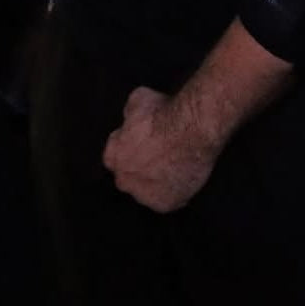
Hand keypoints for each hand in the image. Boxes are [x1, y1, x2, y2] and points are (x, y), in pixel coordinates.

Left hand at [102, 85, 221, 213]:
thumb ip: (129, 115)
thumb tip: (131, 117)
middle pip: (128, 177)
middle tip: (157, 155)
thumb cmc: (163, 113)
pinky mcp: (166, 205)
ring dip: (155, 181)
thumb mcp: (137, 100)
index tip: (140, 142)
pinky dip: (173, 191)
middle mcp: (125, 180)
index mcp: (113, 156)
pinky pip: (167, 200)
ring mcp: (145, 196)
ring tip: (171, 166)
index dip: (128, 149)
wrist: (191, 130)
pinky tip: (181, 178)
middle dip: (139, 168)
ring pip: (147, 191)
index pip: (114, 157)